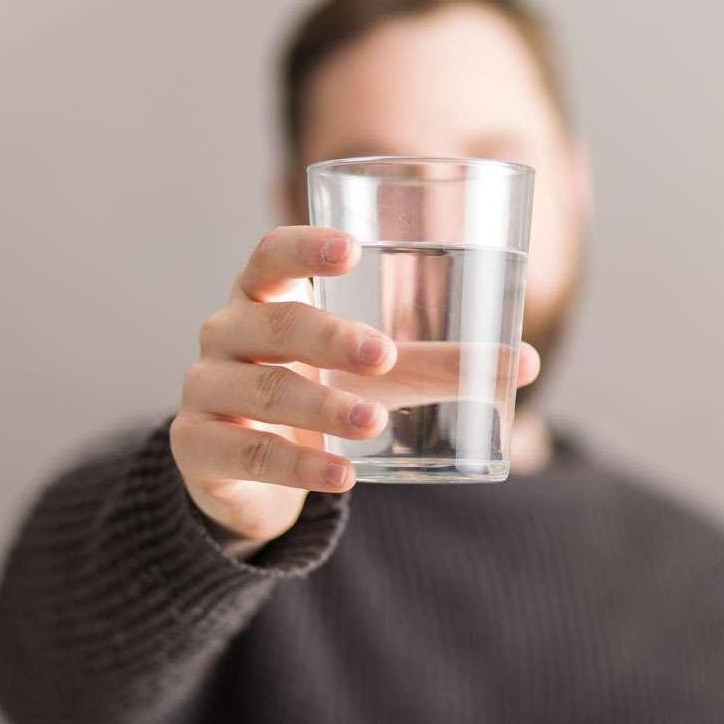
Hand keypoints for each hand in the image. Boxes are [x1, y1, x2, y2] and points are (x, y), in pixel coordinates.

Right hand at [170, 226, 540, 545]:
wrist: (240, 467)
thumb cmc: (312, 391)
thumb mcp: (365, 375)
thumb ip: (431, 365)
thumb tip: (526, 363)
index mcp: (262, 296)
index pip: (270, 255)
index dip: (305, 247)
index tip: (352, 247)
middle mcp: (224, 334)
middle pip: (274, 325)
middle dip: (330, 338)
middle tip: (384, 354)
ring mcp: (205, 390)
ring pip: (263, 392)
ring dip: (321, 407)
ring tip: (374, 423)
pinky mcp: (198, 447)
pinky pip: (249, 454)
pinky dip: (299, 466)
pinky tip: (341, 476)